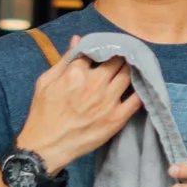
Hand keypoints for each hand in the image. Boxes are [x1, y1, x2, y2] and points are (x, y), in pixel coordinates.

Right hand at [16, 54, 137, 176]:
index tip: (108, 48)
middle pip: (117, 61)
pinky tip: (143, 84)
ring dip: (132, 68)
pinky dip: (142, 89)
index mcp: (77, 72)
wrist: (46, 147)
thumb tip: (77, 40)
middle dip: (121, 55)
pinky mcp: (116, 118)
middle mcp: (95, 84)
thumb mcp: (45, 82)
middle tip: (124, 54)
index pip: (97, 51)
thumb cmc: (43, 114)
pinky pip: (136, 100)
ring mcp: (107, 101)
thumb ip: (64, 60)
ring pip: (128, 75)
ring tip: (134, 66)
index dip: (104, 48)